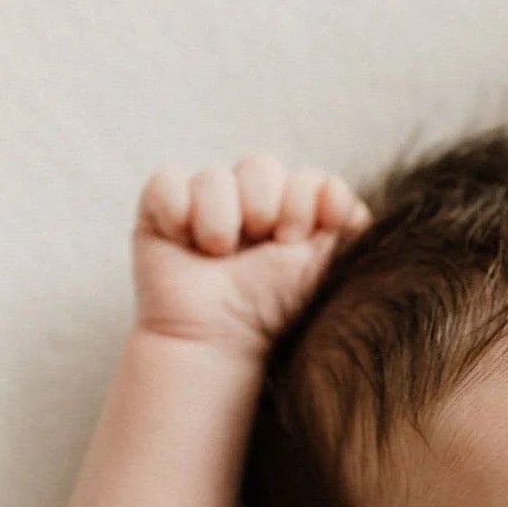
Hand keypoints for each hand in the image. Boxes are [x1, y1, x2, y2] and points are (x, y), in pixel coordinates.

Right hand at [132, 154, 370, 356]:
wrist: (221, 341)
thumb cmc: (273, 309)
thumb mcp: (324, 266)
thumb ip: (346, 226)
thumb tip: (337, 191)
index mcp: (291, 210)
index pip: (305, 176)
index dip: (302, 201)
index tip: (294, 241)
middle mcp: (248, 201)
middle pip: (260, 165)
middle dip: (263, 207)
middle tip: (258, 248)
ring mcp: (203, 202)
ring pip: (214, 175)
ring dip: (220, 222)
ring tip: (217, 256)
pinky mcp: (161, 209)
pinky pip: (167, 182)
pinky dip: (177, 212)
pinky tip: (184, 244)